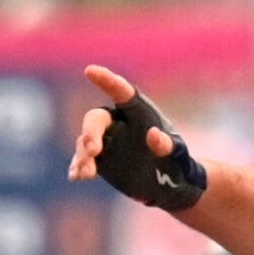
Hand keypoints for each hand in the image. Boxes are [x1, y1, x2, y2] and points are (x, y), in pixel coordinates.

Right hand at [68, 66, 205, 209]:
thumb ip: (167, 144)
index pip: (119, 90)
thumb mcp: (177, 152)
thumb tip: (154, 136)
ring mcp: (105, 141)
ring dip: (83, 156)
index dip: (105, 80)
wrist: (170, 183)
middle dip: (91, 132)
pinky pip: (83, 160)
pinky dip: (78, 167)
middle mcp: (117, 122)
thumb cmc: (176, 159)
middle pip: (96, 119)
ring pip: (85, 142)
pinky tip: (76, 176)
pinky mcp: (99, 160)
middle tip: (94, 150)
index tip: (90, 71)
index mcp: (136, 110)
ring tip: (87, 173)